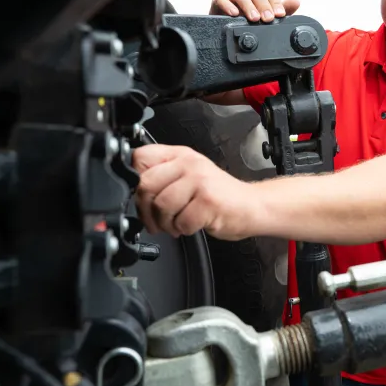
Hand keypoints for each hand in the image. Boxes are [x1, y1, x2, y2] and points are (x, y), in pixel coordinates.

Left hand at [132, 144, 258, 239]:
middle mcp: (189, 164)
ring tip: (177, 223)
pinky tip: (191, 225)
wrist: (251, 206)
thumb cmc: (219, 196)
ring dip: (166, 223)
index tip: (142, 196)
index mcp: (180, 155)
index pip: (140, 158)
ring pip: (161, 205)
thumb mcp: (189, 176)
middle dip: (147, 210)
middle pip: (146, 184)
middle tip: (156, 220)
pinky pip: (180, 221)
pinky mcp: (208, 201)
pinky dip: (183, 230)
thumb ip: (164, 176)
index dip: (134, 181)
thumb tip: (133, 191)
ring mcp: (200, 181)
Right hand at [210, 0, 300, 22]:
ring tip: (254, 18)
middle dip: (263, 5)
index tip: (280, 15)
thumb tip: (297, 1)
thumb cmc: (249, 18)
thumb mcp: (268, 15)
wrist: (227, 25)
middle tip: (268, 19)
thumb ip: (282, 9)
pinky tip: (234, 14)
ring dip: (248, 6)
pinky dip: (228, 6)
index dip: (276, 3)